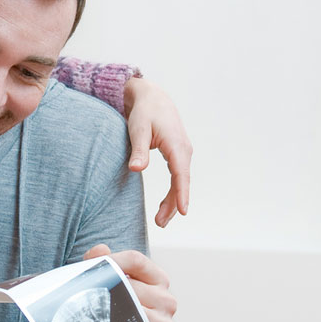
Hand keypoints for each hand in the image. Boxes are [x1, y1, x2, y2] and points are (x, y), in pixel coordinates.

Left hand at [84, 244, 176, 321]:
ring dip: (110, 309)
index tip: (93, 267)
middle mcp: (167, 300)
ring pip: (131, 308)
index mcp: (159, 279)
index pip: (136, 260)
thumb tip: (101, 250)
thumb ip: (105, 261)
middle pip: (132, 285)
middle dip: (108, 287)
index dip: (111, 261)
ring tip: (94, 309)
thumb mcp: (114, 280)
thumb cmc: (119, 306)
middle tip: (87, 291)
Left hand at [123, 77, 192, 226]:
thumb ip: (139, 150)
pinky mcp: (177, 154)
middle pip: (181, 182)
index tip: (182, 211)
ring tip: (161, 220)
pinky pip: (178, 177)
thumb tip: (136, 169)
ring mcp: (182, 153)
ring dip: (173, 201)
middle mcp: (184, 150)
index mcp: (176, 145)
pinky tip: (165, 205)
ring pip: (180, 181)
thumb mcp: (138, 129)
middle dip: (173, 204)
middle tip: (160, 223)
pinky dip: (173, 192)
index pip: (180, 174)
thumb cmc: (145, 112)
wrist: (153, 97)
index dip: (181, 193)